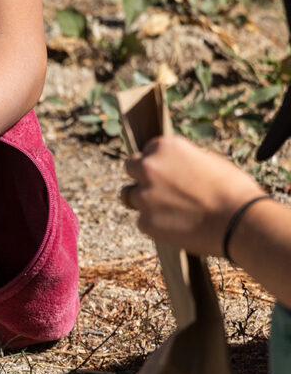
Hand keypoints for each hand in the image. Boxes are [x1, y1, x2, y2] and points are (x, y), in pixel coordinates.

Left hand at [122, 135, 264, 257]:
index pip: (147, 151)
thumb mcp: (210, 160)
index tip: (168, 174)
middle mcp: (148, 167)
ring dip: (143, 201)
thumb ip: (183, 160)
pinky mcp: (145, 221)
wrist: (243, 224)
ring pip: (130, 195)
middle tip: (161, 190)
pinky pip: (143, 221)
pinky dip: (156, 224)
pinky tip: (178, 227)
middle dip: (143, 177)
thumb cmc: (235, 191)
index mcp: (164, 146)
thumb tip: (174, 164)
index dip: (159, 163)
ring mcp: (144, 195)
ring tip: (169, 211)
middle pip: (131, 168)